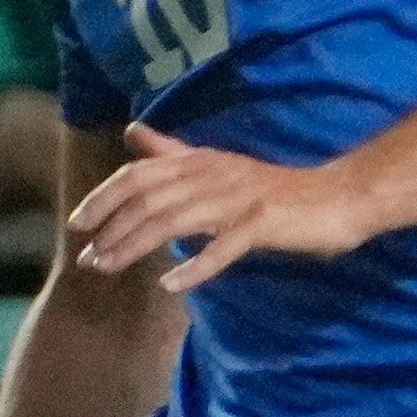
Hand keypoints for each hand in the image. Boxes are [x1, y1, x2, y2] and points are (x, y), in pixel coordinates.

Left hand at [68, 121, 374, 290]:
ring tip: (109, 268)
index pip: (139, 174)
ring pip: (174, 221)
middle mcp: (213, 175)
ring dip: (136, 246)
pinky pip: (222, 247)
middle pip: (149, 198)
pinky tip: (170, 284)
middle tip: (88, 257)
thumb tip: (132, 131)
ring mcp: (238, 199)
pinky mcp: (262, 225)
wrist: (340, 197)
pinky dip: (195, 266)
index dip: (105, 197)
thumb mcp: (216, 165)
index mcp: (200, 161)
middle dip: (112, 228)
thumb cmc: (273, 190)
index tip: (77, 223)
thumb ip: (172, 153)